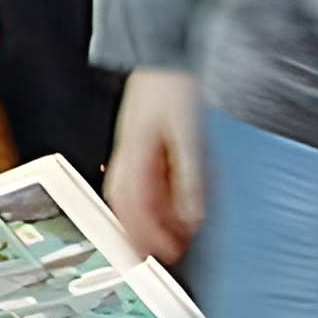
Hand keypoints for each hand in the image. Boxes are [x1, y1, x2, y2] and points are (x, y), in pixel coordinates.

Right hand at [106, 69, 206, 261]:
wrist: (165, 58)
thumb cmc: (173, 89)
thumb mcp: (188, 136)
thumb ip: (189, 178)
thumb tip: (192, 217)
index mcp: (135, 158)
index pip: (132, 209)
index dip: (143, 237)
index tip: (155, 258)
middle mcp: (130, 158)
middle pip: (126, 207)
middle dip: (139, 235)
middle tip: (154, 259)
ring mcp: (134, 151)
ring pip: (131, 196)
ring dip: (147, 220)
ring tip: (164, 240)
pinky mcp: (142, 145)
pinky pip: (140, 181)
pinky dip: (153, 201)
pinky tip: (168, 208)